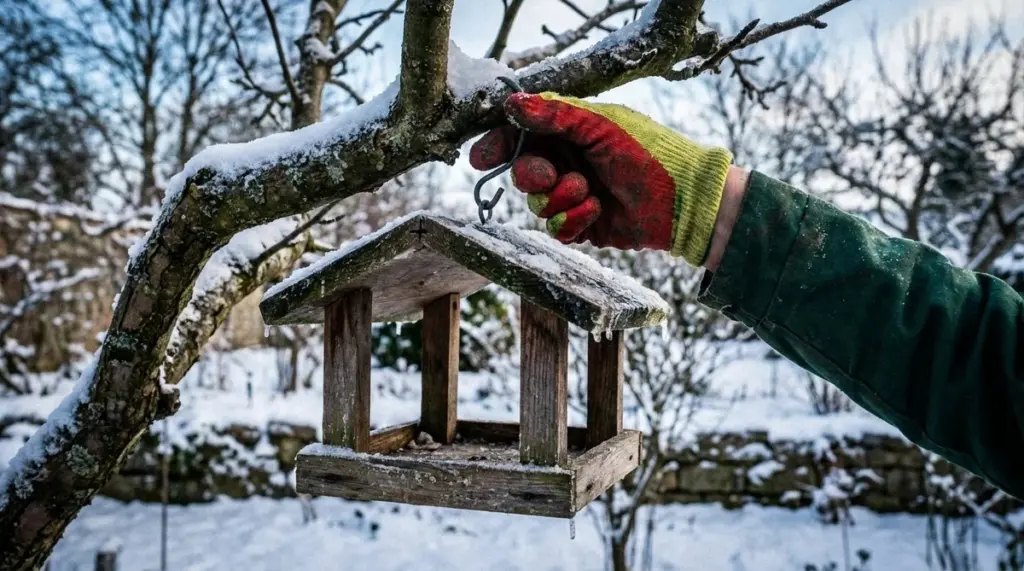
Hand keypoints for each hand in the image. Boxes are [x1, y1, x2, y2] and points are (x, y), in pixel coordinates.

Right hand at [470, 92, 732, 265]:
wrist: (681, 201)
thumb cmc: (647, 153)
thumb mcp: (600, 126)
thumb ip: (555, 114)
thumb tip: (511, 103)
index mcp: (571, 132)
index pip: (522, 135)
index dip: (499, 145)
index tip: (481, 158)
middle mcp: (568, 162)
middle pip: (523, 172)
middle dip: (532, 175)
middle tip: (549, 175)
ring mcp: (574, 194)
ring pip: (537, 203)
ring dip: (560, 199)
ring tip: (589, 193)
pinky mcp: (582, 225)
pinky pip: (556, 228)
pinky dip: (573, 220)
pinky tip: (597, 212)